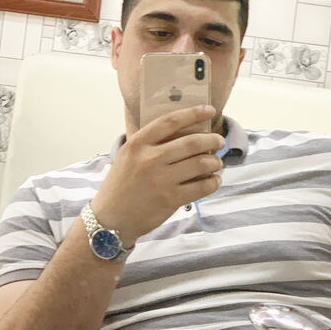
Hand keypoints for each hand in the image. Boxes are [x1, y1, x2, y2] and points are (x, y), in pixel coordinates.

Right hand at [91, 105, 223, 247]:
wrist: (111, 219)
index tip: (209, 110)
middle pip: (191, 142)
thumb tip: (181, 129)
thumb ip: (148, 142)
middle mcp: (150, 159)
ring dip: (215, 162)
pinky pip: (201, 187)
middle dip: (212, 140)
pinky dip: (213, 182)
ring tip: (217, 162)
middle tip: (219, 141)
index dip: (193, 113)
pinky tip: (214, 180)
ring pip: (200, 164)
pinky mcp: (170, 199)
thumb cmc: (121, 184)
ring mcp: (161, 180)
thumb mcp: (127, 155)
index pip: (170, 121)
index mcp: (138, 144)